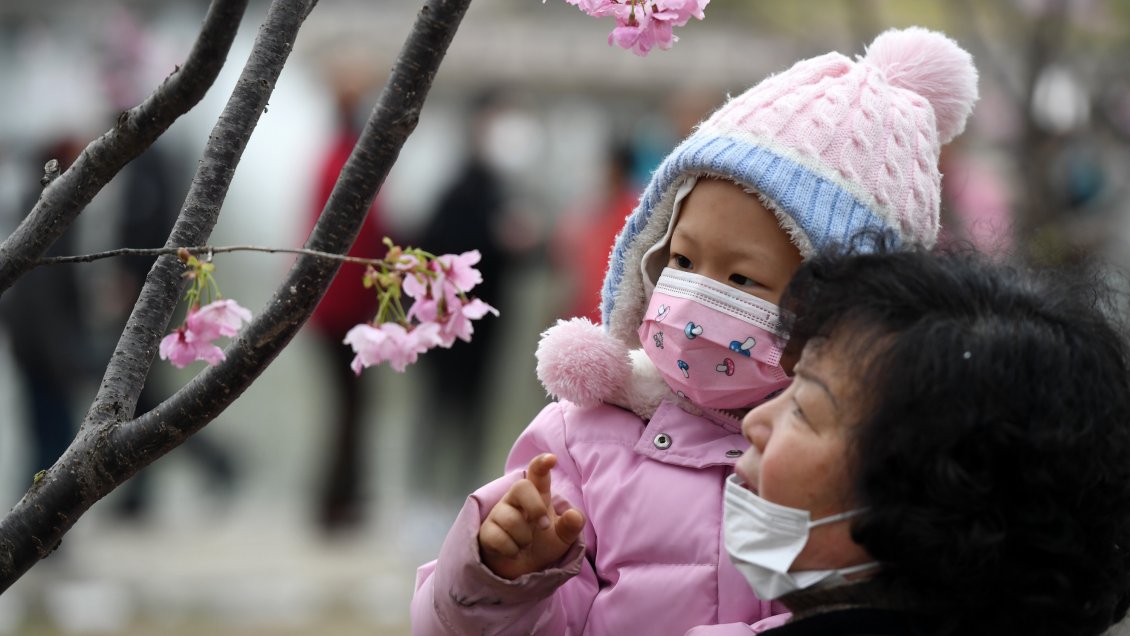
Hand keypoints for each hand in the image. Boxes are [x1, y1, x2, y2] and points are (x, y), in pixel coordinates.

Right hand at [479, 453, 585, 579]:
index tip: (551, 459)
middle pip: (521, 486)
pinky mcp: (486, 531)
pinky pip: (498, 538)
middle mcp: (515, 499)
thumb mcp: (562, 538)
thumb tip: (575, 515)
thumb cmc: (541, 545)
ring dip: (524, 538)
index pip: (537, 473)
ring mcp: (498, 513)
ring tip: (525, 544)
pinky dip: (511, 550)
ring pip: (511, 519)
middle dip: (535, 507)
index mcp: (536, 495)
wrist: (521, 570)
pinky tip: (512, 551)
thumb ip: (571, 526)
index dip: (542, 463)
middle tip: (543, 526)